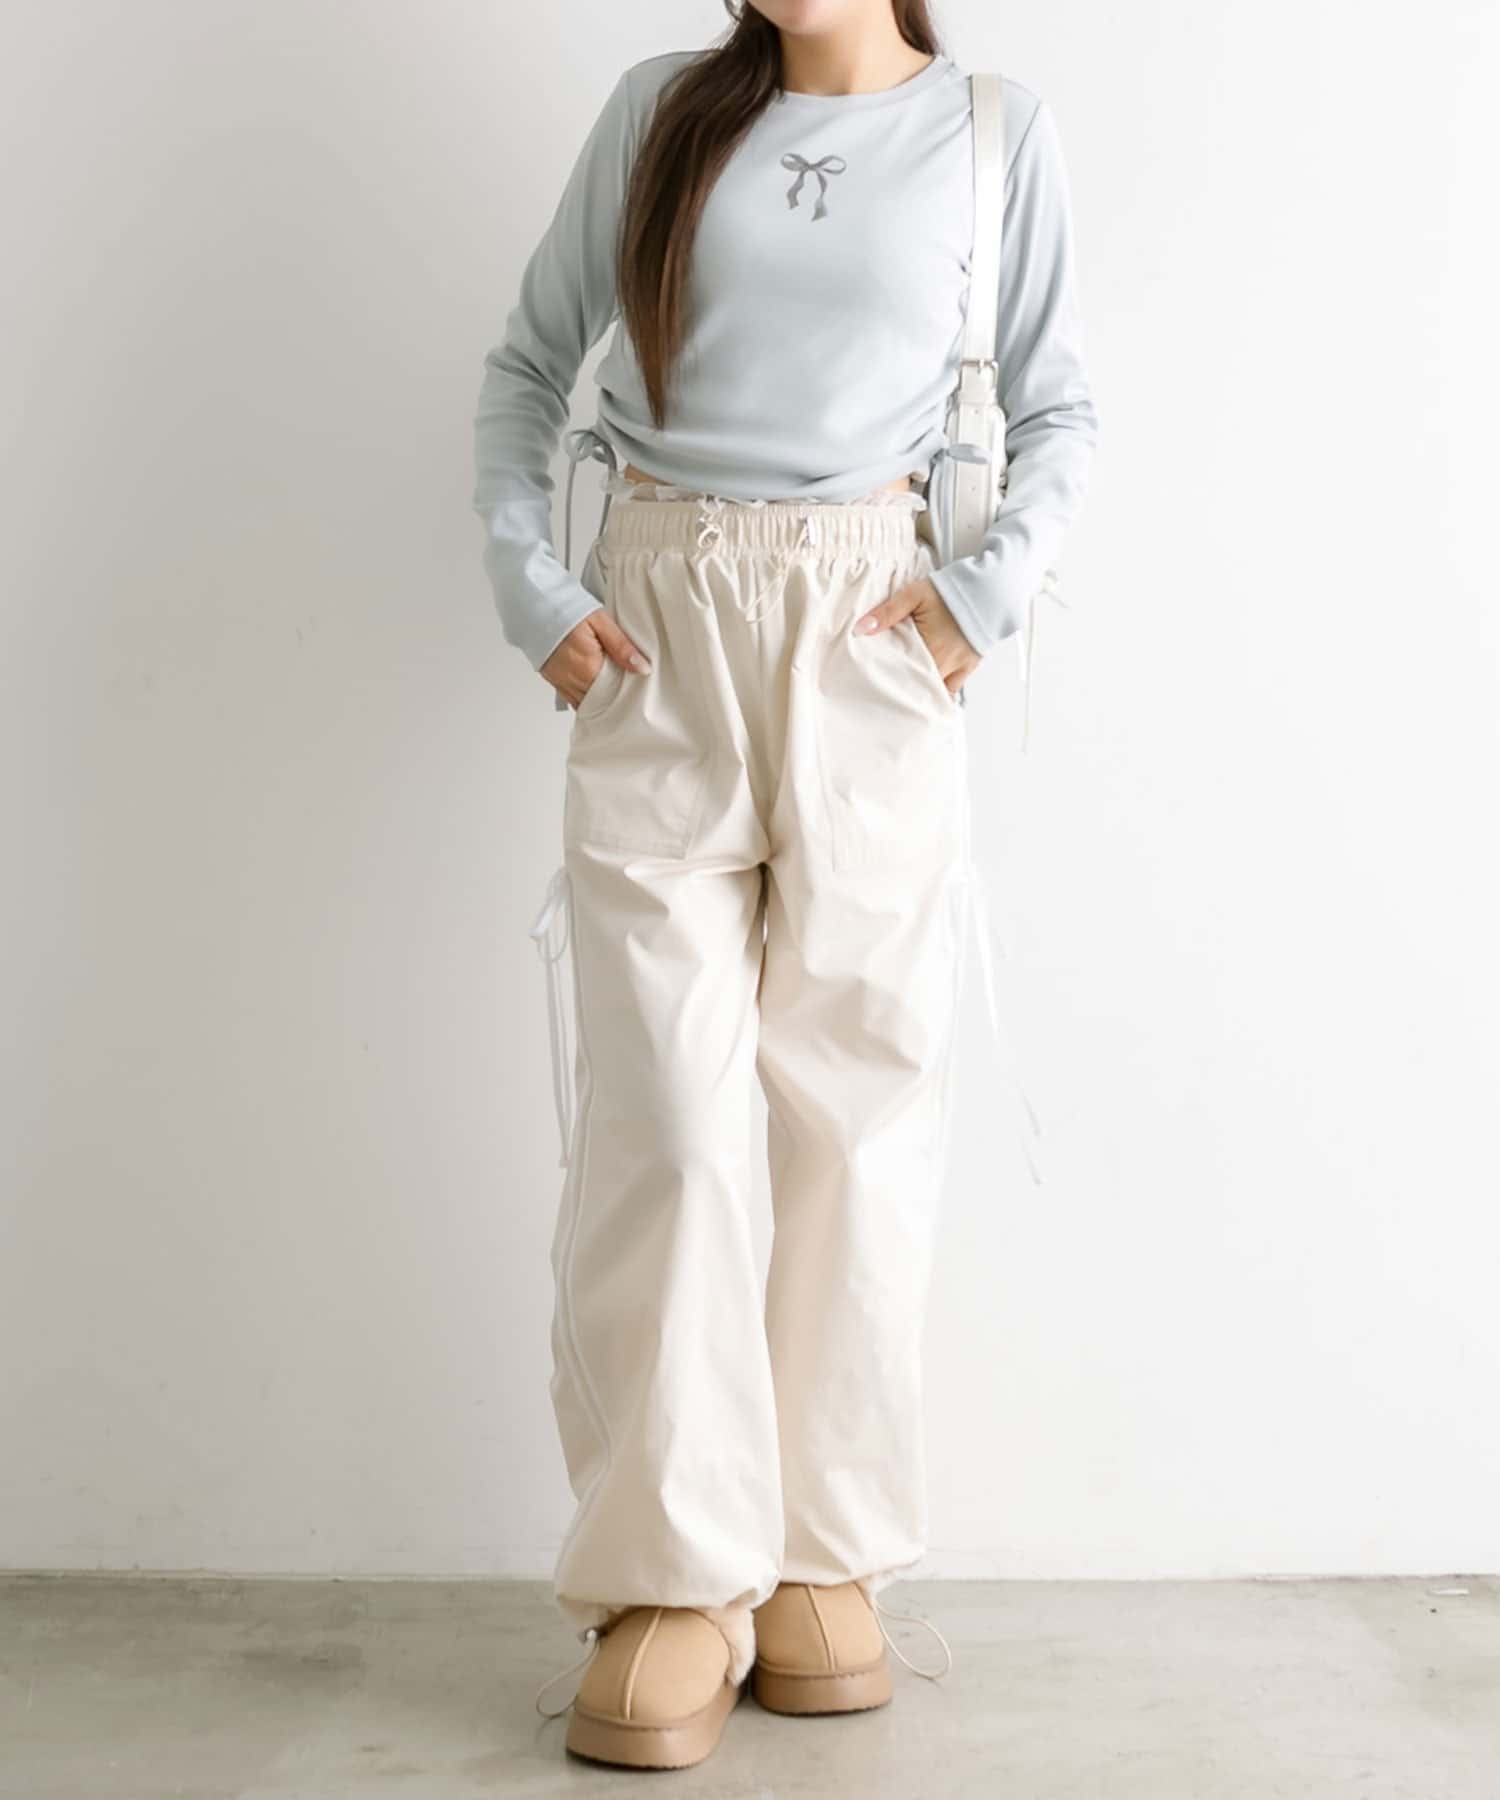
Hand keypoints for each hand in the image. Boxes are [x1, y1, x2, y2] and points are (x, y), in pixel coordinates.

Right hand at [541, 610, 651, 709]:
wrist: (534, 605)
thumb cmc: (565, 608)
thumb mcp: (600, 621)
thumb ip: (622, 647)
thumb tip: (642, 668)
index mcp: (589, 666)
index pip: (616, 691)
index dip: (629, 690)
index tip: (638, 684)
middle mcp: (574, 679)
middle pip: (602, 700)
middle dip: (615, 697)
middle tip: (627, 686)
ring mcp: (562, 682)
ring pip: (588, 703)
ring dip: (600, 699)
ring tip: (612, 688)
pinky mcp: (553, 681)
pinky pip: (573, 700)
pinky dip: (586, 698)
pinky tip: (594, 690)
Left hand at [854, 577, 979, 696]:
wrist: (987, 590)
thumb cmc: (951, 592)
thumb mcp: (913, 595)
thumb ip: (887, 612)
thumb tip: (862, 629)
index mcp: (925, 646)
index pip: (898, 671)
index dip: (883, 678)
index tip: (870, 681)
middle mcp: (941, 662)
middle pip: (913, 684)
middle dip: (897, 688)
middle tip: (880, 693)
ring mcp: (955, 667)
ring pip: (930, 690)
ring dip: (916, 693)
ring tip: (900, 698)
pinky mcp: (967, 667)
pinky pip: (950, 690)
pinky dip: (937, 695)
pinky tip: (926, 700)